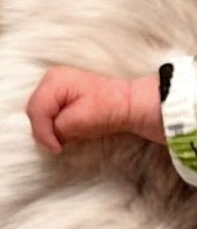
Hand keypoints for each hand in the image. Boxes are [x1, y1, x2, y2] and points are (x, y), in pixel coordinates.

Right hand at [26, 67, 164, 152]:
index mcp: (54, 80)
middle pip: (35, 111)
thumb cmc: (109, 108)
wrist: (129, 104)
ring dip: (51, 128)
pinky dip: (56, 124)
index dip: (43, 132)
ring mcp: (55, 86)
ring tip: (68, 136)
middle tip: (60, 145)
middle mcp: (51, 79)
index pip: (36, 110)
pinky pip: (50, 113)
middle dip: (46, 129)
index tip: (57, 148)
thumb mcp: (79, 121)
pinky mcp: (61, 96)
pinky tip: (70, 130)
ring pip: (42, 113)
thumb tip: (50, 136)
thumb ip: (58, 128)